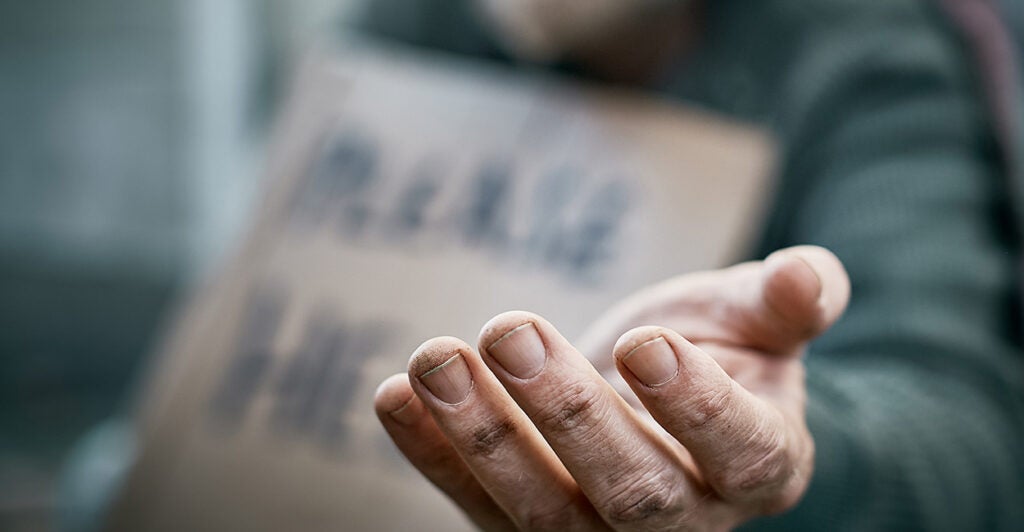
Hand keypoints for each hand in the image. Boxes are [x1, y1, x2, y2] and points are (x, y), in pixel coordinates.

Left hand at [374, 246, 849, 529]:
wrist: (652, 390)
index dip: (696, 406)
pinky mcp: (527, 530)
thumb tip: (807, 275)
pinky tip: (393, 395)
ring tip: (432, 359)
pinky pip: (478, 506)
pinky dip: (433, 455)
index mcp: (761, 464)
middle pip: (633, 492)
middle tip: (509, 329)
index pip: (740, 451)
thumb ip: (786, 300)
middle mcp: (687, 521)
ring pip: (544, 513)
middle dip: (566, 413)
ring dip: (482, 437)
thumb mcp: (754, 317)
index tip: (643, 342)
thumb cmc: (715, 347)